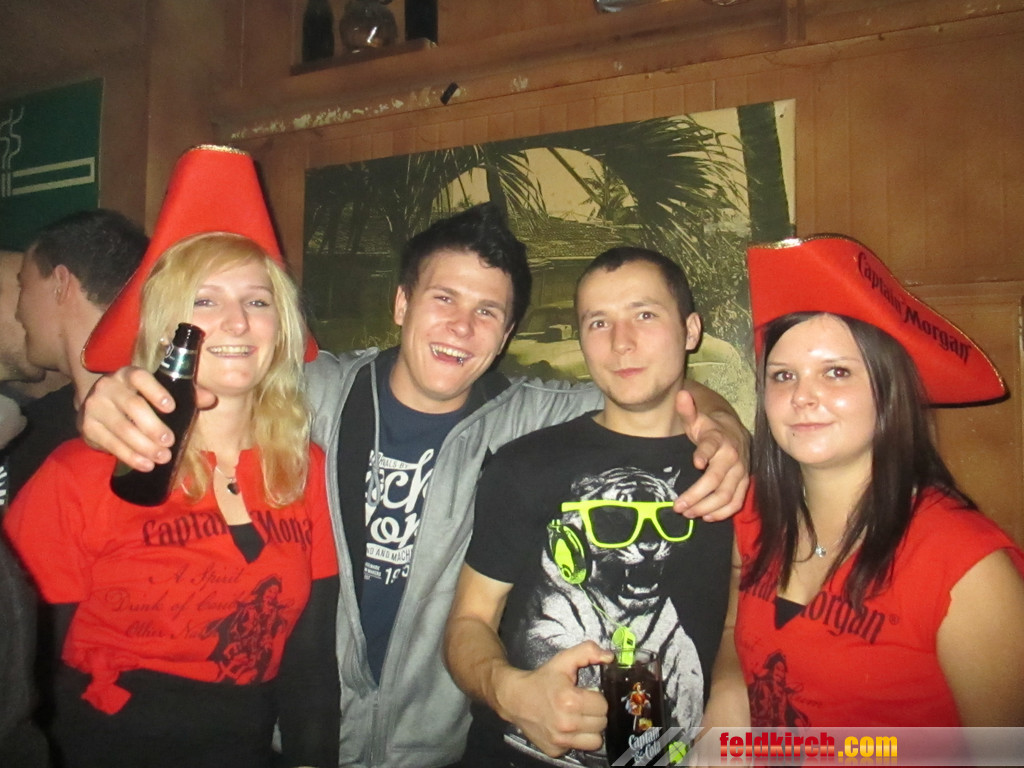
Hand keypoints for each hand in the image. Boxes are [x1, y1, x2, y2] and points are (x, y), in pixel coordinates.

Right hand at [78, 366, 216, 469]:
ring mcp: (94, 406)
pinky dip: (130, 456)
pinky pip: (110, 444)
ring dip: (144, 446)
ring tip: (163, 458)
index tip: (172, 407)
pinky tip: (145, 465)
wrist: (97, 407)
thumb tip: (210, 399)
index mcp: (128, 374)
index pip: (140, 377)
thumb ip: (184, 394)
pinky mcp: (87, 427)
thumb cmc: (136, 398)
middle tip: (170, 442)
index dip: (156, 391)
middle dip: (153, 427)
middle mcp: (108, 386)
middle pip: (133, 407)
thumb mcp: (157, 392)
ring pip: (122, 428)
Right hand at [494, 641, 612, 757]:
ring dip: (589, 729)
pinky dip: (575, 739)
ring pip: (595, 741)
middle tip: (582, 705)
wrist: (514, 698)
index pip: (603, 706)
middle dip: (594, 713)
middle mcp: (566, 724)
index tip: (586, 694)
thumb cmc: (541, 679)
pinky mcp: (555, 750)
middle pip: (601, 724)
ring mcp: (560, 740)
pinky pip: (577, 748)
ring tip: (578, 718)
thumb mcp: (563, 660)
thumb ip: (588, 652)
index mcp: (570, 701)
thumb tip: (610, 657)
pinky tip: (565, 728)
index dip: (596, 698)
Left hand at [673, 389, 749, 520]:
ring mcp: (741, 472)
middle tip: (678, 506)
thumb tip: (681, 394)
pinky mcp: (744, 483)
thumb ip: (687, 410)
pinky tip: (706, 517)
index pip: (711, 446)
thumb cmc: (710, 429)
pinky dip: (723, 512)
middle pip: (716, 479)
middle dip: (696, 495)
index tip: (695, 462)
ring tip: (688, 513)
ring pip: (726, 494)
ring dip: (706, 507)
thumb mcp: (697, 419)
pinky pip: (737, 502)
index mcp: (718, 439)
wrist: (734, 433)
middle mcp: (732, 456)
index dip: (704, 453)